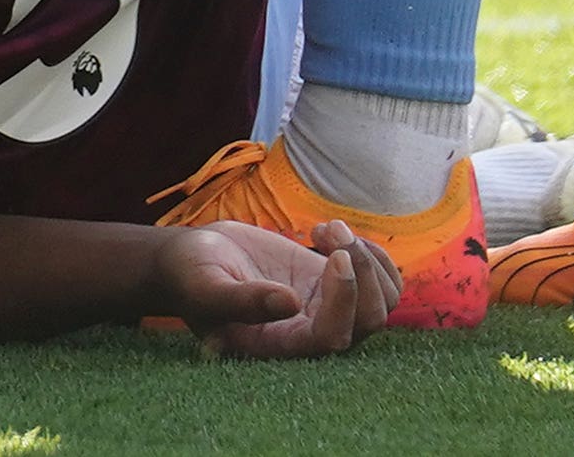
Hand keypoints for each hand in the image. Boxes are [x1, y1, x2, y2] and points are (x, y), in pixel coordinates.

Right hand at [151, 218, 398, 357]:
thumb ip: (241, 301)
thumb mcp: (206, 287)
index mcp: (282, 345)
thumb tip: (288, 304)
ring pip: (383, 301)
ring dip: (368, 259)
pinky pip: (380, 281)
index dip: (344, 299)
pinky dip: (371, 252)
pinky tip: (329, 232)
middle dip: (363, 273)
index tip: (333, 256)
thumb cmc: (191, 277)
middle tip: (332, 231)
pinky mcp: (332, 285)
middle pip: (370, 321)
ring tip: (329, 229)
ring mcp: (326, 309)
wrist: (193, 261)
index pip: (333, 337)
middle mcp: (312, 334)